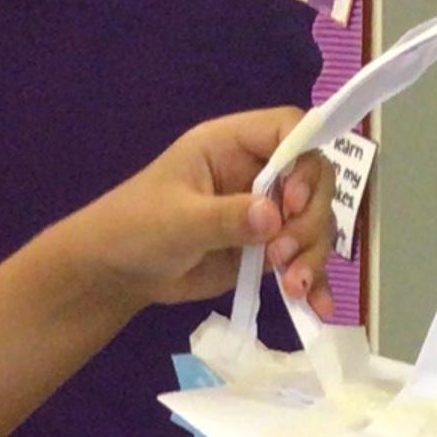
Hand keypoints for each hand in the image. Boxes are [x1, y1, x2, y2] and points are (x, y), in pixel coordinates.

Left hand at [70, 108, 335, 310]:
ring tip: (292, 286)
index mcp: (231, 145)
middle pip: (313, 179)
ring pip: (313, 223)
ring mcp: (264, 212)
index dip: (304, 160)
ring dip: (312, 255)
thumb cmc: (136, 228)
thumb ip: (225, 218)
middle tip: (282, 253)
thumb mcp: (177, 220)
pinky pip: (301, 260)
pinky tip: (316, 307)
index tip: (293, 201)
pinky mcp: (266, 250)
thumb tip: (273, 218)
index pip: (289, 129)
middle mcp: (256, 173)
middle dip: (309, 219)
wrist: (119, 272)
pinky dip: (312, 282)